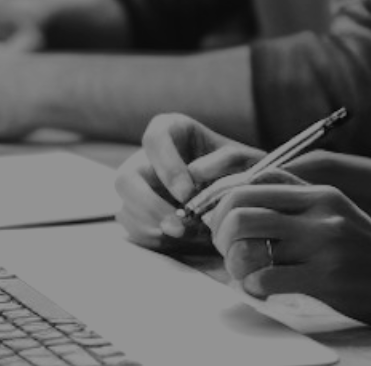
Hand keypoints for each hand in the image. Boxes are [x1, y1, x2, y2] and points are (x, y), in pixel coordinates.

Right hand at [114, 113, 266, 250]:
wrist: (238, 197)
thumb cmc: (240, 171)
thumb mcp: (244, 160)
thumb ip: (226, 160)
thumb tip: (195, 172)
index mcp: (171, 130)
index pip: (154, 139)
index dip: (167, 167)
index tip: (187, 193)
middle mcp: (147, 157)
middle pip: (126, 179)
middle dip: (150, 206)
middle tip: (180, 226)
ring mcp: (138, 187)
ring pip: (126, 207)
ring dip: (153, 226)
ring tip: (186, 235)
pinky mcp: (137, 213)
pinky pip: (133, 229)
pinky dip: (154, 239)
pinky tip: (179, 240)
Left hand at [207, 180, 370, 324]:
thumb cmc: (369, 252)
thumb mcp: (338, 215)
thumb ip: (300, 207)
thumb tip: (245, 209)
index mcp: (321, 192)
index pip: (256, 177)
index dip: (226, 196)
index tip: (221, 220)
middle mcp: (320, 211)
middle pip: (240, 206)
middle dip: (219, 230)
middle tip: (226, 249)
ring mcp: (323, 244)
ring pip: (247, 242)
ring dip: (233, 262)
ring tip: (244, 273)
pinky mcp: (326, 277)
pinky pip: (266, 279)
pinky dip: (253, 288)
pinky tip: (263, 291)